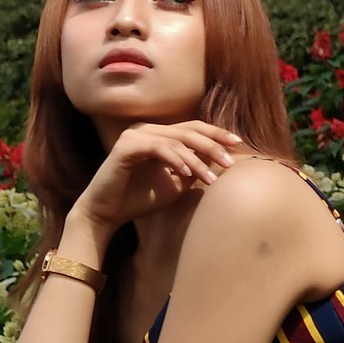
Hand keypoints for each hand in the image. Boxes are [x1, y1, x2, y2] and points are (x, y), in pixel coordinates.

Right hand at [69, 120, 241, 243]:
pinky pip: (158, 149)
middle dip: (212, 145)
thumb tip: (219, 161)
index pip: (192, 129)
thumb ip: (193, 170)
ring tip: (211, 178)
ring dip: (197, 160)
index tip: (237, 145)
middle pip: (188, 131)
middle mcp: (146, 130)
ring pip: (176, 141)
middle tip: (230, 161)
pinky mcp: (127, 147)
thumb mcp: (174, 185)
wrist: (106, 214)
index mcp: (158, 135)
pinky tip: (187, 175)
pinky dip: (175, 160)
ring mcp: (135, 135)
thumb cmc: (138, 200)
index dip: (216, 135)